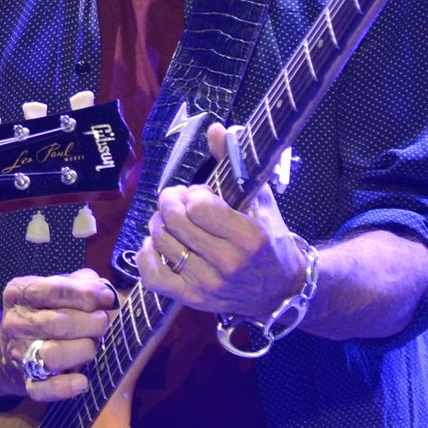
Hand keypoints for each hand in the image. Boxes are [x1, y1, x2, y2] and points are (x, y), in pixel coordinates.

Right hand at [0, 268, 116, 401]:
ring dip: (83, 351)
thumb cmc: (43, 312)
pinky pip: (44, 389)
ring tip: (91, 347)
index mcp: (20, 293)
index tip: (108, 299)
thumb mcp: (55, 287)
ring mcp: (19, 353)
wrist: (10, 348)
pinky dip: (66, 387)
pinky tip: (82, 381)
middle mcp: (15, 322)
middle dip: (91, 324)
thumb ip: (81, 282)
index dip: (87, 294)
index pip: (55, 290)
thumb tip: (105, 290)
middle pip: (59, 324)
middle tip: (102, 324)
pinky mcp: (25, 381)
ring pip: (53, 355)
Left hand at [133, 124, 308, 320]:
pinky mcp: (191, 299)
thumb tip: (216, 128)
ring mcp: (208, 283)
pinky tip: (158, 244)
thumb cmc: (269, 240)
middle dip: (170, 201)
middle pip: (174, 221)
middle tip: (177, 200)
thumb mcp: (260, 199)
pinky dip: (147, 254)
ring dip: (160, 223)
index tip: (200, 194)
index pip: (198, 205)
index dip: (193, 193)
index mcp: (250, 237)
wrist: (280, 290)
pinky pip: (152, 275)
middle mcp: (228, 263)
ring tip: (172, 221)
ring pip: (160, 241)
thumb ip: (236, 163)